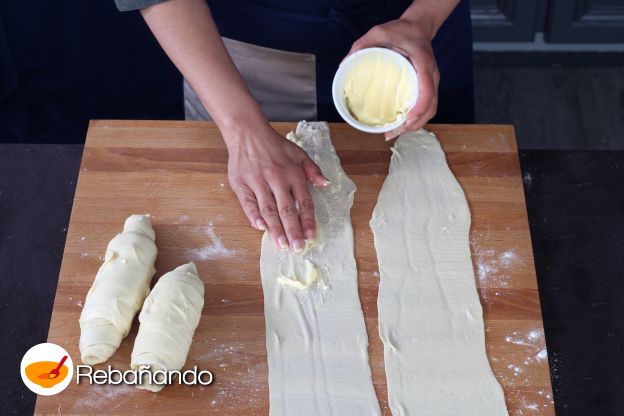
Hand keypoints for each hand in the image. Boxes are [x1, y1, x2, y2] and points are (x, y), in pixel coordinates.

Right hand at [225, 123, 328, 251]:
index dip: (308, 220)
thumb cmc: (275, 146)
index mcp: (293, 173)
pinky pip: (248, 203)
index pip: (304, 201)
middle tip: (297, 248)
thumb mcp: (298, 153)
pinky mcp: (241, 184)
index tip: (311, 236)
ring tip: (281, 245)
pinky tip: (260, 228)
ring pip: (268, 209)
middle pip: (286, 209)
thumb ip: (313, 170)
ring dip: (275, 229)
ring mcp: (257, 182)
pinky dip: (254, 216)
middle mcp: (276, 179)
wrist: (247, 133)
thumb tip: (326, 184)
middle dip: (293, 230)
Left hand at [348, 17, 439, 139]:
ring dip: (415, 125)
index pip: (427, 90)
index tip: (406, 120)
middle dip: (414, 124)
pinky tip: (401, 124)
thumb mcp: (380, 31)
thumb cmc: (402, 30)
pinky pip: (427, 106)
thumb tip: (345, 63)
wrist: (419, 26)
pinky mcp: (428, 86)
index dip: (418, 108)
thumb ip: (363, 43)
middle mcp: (431, 75)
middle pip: (430, 107)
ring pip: (430, 109)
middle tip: (392, 133)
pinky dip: (416, 119)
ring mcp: (432, 82)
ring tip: (394, 133)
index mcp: (423, 63)